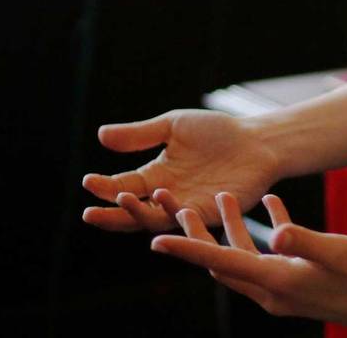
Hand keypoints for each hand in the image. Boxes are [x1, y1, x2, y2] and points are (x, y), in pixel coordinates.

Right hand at [82, 109, 279, 231]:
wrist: (258, 140)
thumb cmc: (217, 132)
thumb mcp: (174, 126)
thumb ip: (140, 134)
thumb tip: (100, 135)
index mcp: (156, 176)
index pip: (123, 187)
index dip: (104, 187)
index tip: (88, 181)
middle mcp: (168, 196)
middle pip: (133, 213)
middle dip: (110, 215)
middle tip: (88, 214)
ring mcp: (189, 207)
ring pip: (157, 220)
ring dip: (138, 213)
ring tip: (124, 200)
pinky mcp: (211, 212)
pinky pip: (187, 219)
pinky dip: (173, 213)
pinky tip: (162, 200)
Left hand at [153, 192, 346, 330]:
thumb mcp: (336, 251)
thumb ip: (304, 239)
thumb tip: (275, 232)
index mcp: (277, 281)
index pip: (221, 263)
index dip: (188, 250)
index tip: (156, 240)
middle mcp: (272, 289)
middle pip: (222, 263)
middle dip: (197, 238)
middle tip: (175, 209)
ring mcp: (283, 289)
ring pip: (244, 259)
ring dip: (230, 231)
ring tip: (222, 199)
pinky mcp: (296, 283)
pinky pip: (269, 258)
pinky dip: (264, 233)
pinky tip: (271, 206)